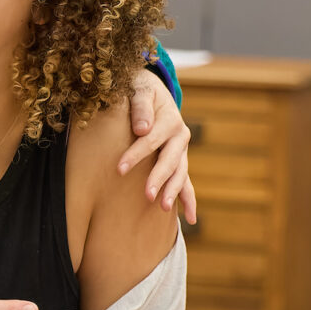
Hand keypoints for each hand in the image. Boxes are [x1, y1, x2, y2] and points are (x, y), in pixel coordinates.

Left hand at [122, 69, 196, 223]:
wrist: (152, 91)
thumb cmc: (139, 90)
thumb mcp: (139, 90)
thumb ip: (140, 107)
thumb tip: (142, 129)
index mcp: (170, 119)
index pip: (151, 139)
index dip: (136, 154)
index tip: (119, 169)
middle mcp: (180, 136)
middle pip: (169, 160)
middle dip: (158, 178)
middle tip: (146, 195)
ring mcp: (181, 151)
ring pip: (180, 173)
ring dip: (173, 191)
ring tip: (162, 207)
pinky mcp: (179, 161)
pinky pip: (187, 183)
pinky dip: (189, 200)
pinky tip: (190, 219)